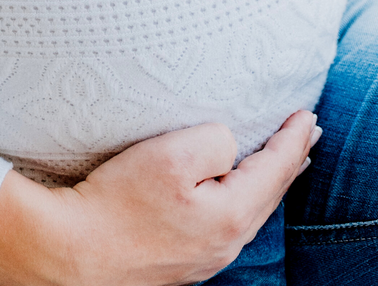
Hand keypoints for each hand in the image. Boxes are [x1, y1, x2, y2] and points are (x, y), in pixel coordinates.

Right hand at [0, 111, 320, 285]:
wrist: (68, 252)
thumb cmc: (116, 201)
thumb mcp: (170, 154)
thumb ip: (215, 141)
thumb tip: (228, 146)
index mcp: (231, 216)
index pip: (277, 169)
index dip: (294, 138)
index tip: (308, 115)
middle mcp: (225, 244)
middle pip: (269, 195)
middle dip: (289, 161)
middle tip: (306, 134)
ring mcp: (202, 258)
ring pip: (247, 212)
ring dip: (265, 182)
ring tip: (278, 163)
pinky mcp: (178, 262)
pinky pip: (223, 224)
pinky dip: (238, 200)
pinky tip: (228, 194)